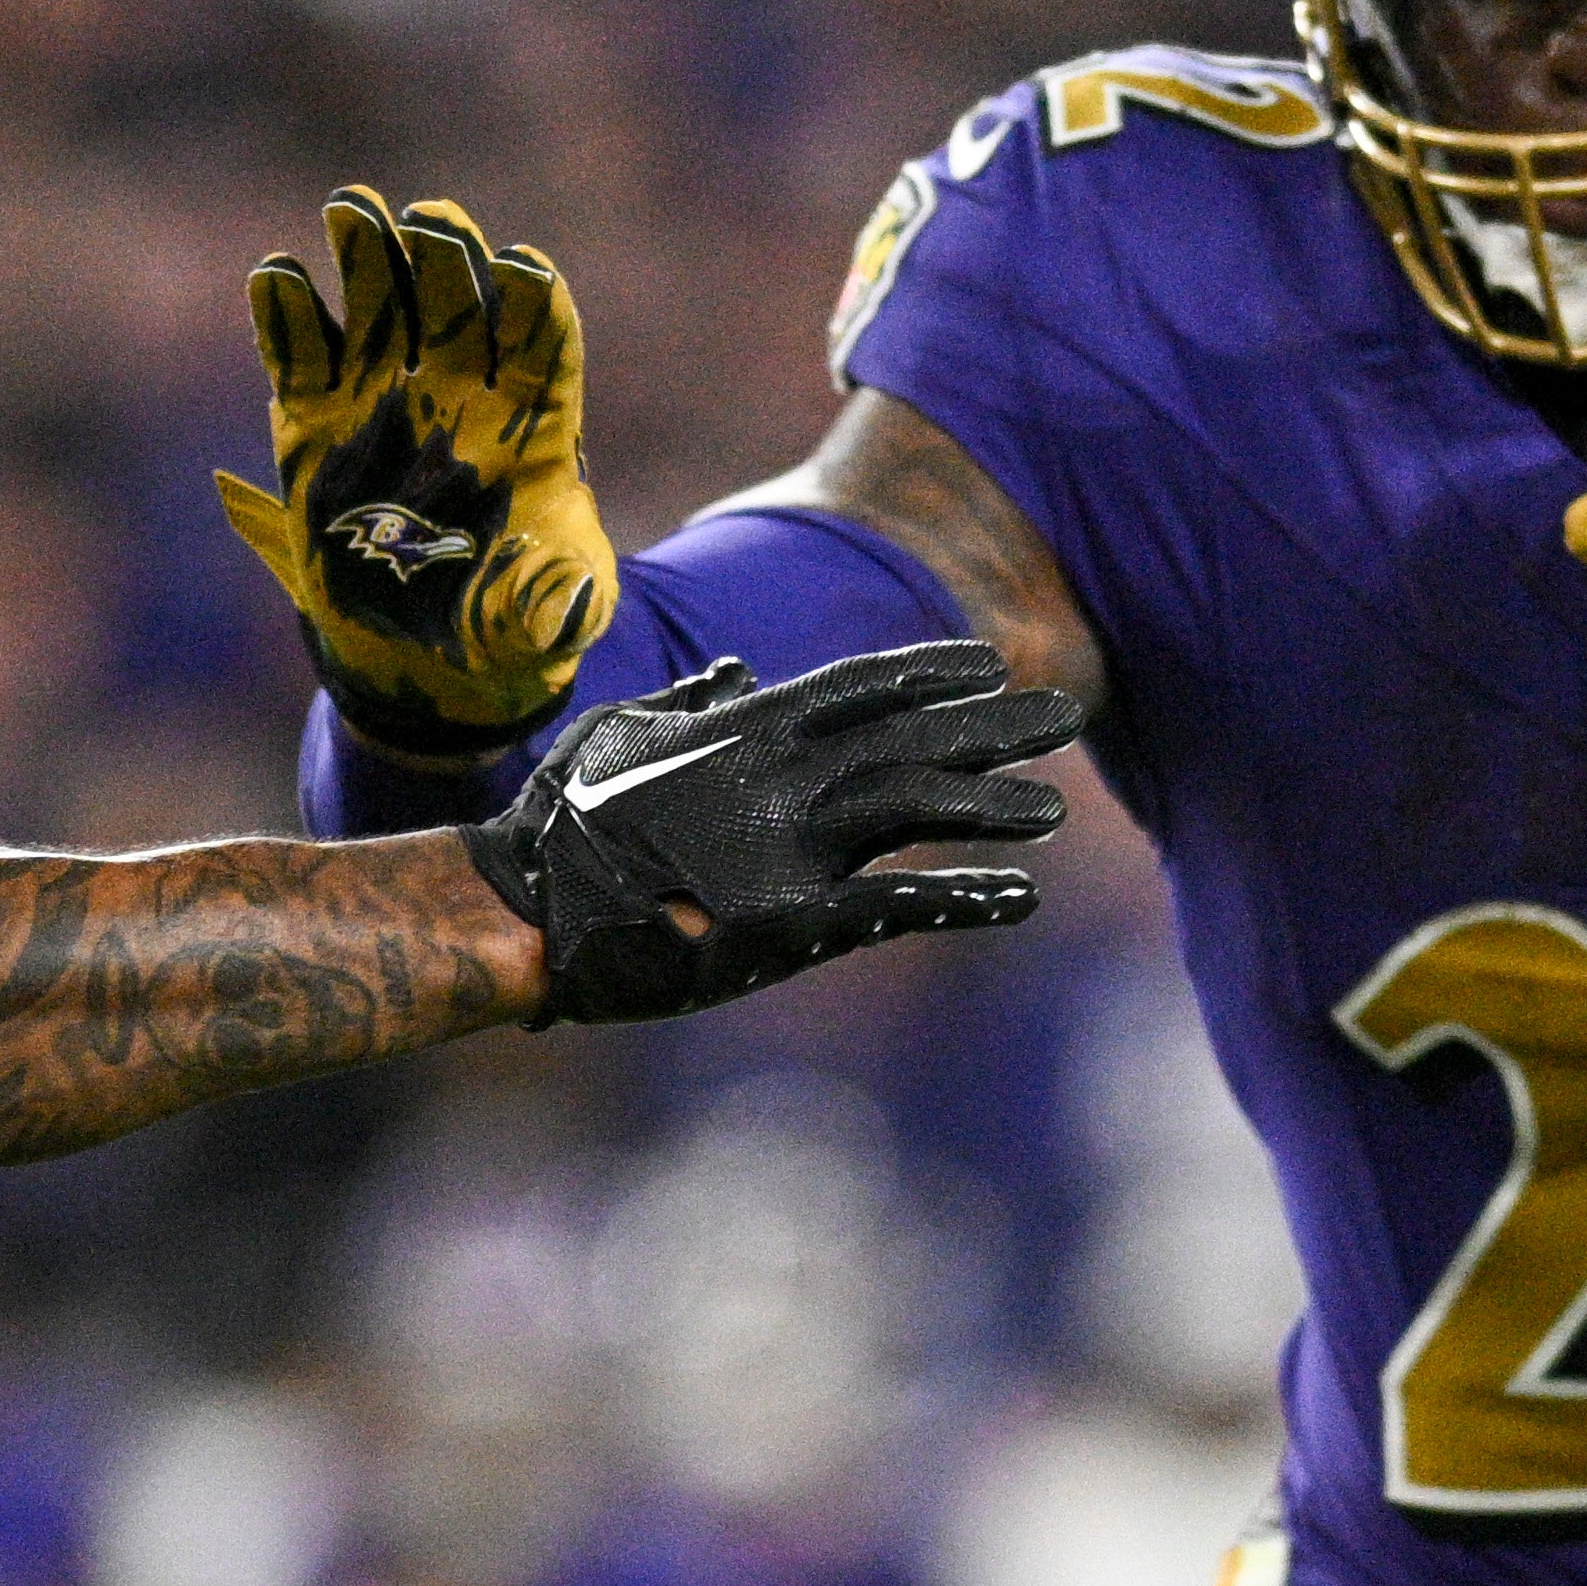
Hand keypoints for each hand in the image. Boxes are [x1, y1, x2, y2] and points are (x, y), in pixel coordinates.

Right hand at [221, 189, 619, 751]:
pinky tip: (278, 276)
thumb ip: (551, 606)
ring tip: (351, 208)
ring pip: (381, 305)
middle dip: (447, 258)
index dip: (533, 303)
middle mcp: (459, 390)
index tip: (521, 271)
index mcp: (531, 422)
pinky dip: (287, 314)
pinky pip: (300, 352)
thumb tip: (565, 608)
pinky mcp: (317, 417)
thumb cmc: (501, 624)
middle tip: (430, 221)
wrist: (421, 651)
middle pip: (458, 302)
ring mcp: (385, 394)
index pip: (539, 343)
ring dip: (369, 253)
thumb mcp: (540, 624)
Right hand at [466, 641, 1086, 1024]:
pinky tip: (1021, 898)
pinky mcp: (789, 924)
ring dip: (992, 804)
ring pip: (916, 806)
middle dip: (992, 725)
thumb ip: (689, 703)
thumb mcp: (622, 734)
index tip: (986, 661)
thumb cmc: (559, 823)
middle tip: (1063, 712)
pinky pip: (897, 907)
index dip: (929, 671)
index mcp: (744, 730)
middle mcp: (781, 776)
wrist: (523, 908)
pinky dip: (963, 899)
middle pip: (911, 737)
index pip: (860, 685)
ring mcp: (788, 847)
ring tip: (1055, 807)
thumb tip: (735, 673)